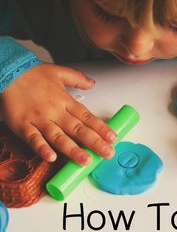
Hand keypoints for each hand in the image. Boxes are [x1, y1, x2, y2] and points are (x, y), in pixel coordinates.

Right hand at [0, 63, 116, 164]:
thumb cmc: (32, 74)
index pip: (87, 117)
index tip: (112, 138)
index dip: (101, 128)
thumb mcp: (58, 71)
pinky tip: (51, 157)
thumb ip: (77, 78)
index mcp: (65, 101)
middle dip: (94, 142)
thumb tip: (92, 83)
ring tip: (85, 160)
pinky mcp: (23, 126)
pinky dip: (42, 148)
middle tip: (107, 153)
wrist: (7, 71)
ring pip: (58, 137)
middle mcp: (55, 112)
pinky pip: (33, 139)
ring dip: (72, 150)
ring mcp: (39, 120)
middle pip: (78, 130)